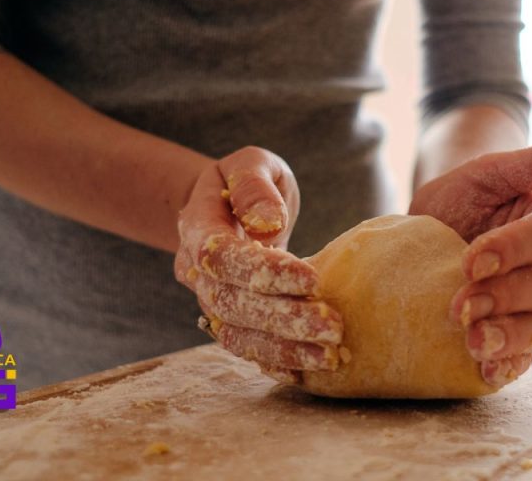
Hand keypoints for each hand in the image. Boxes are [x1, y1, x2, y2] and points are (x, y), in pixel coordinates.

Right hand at [174, 146, 342, 383]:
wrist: (225, 204)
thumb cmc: (247, 181)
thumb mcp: (251, 163)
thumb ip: (254, 185)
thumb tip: (267, 223)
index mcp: (198, 227)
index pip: (224, 257)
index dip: (265, 272)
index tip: (313, 279)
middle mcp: (197, 271)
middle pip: (231, 304)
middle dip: (283, 319)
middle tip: (333, 326)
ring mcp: (211, 299)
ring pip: (238, 334)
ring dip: (284, 349)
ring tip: (331, 354)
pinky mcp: (231, 319)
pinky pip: (247, 348)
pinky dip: (276, 362)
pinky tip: (310, 369)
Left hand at [409, 144, 531, 386]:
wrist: (436, 228)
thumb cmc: (467, 194)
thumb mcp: (492, 170)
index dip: (512, 250)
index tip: (470, 260)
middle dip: (504, 297)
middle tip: (460, 306)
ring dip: (507, 336)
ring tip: (472, 342)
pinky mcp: (528, 335)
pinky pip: (528, 355)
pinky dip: (509, 365)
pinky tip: (487, 371)